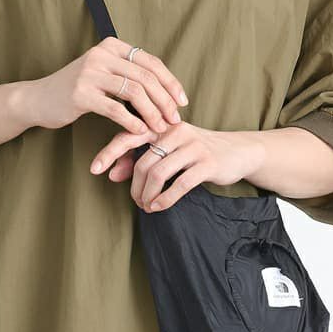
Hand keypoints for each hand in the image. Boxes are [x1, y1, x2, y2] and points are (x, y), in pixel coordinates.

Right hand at [17, 37, 187, 139]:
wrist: (39, 99)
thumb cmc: (77, 91)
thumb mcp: (104, 75)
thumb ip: (129, 76)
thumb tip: (166, 91)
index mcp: (111, 46)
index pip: (150, 62)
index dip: (170, 82)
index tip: (182, 102)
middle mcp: (102, 55)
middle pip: (145, 76)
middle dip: (165, 100)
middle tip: (175, 119)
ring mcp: (90, 72)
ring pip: (134, 91)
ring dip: (152, 112)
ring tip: (160, 128)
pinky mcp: (81, 93)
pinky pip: (114, 108)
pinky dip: (131, 121)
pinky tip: (141, 132)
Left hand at [93, 122, 261, 211]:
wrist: (238, 152)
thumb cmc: (198, 152)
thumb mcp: (169, 150)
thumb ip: (141, 158)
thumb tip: (113, 174)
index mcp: (163, 124)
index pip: (129, 135)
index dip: (109, 153)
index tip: (94, 170)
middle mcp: (176, 131)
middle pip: (142, 161)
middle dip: (135, 186)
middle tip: (136, 201)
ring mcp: (192, 146)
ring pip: (158, 173)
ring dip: (148, 195)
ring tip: (147, 206)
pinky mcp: (206, 163)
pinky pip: (179, 184)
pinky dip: (165, 199)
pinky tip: (159, 207)